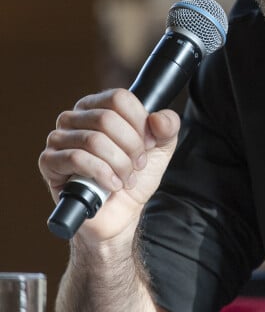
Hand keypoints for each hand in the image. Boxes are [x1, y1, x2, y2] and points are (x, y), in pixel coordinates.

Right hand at [39, 89, 179, 242]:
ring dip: (119, 164)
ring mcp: (58, 139)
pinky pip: (76, 159)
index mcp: (98, 106)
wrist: (121, 213)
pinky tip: (111, 185)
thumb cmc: (135, 176)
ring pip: (94, 140)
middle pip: (107, 119)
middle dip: (131, 147)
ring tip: (125, 179)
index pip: (119, 98)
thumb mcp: (161, 147)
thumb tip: (158, 118)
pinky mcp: (49, 162)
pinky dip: (101, 174)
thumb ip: (168, 126)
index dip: (140, 123)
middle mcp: (74, 117)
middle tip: (137, 165)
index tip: (148, 144)